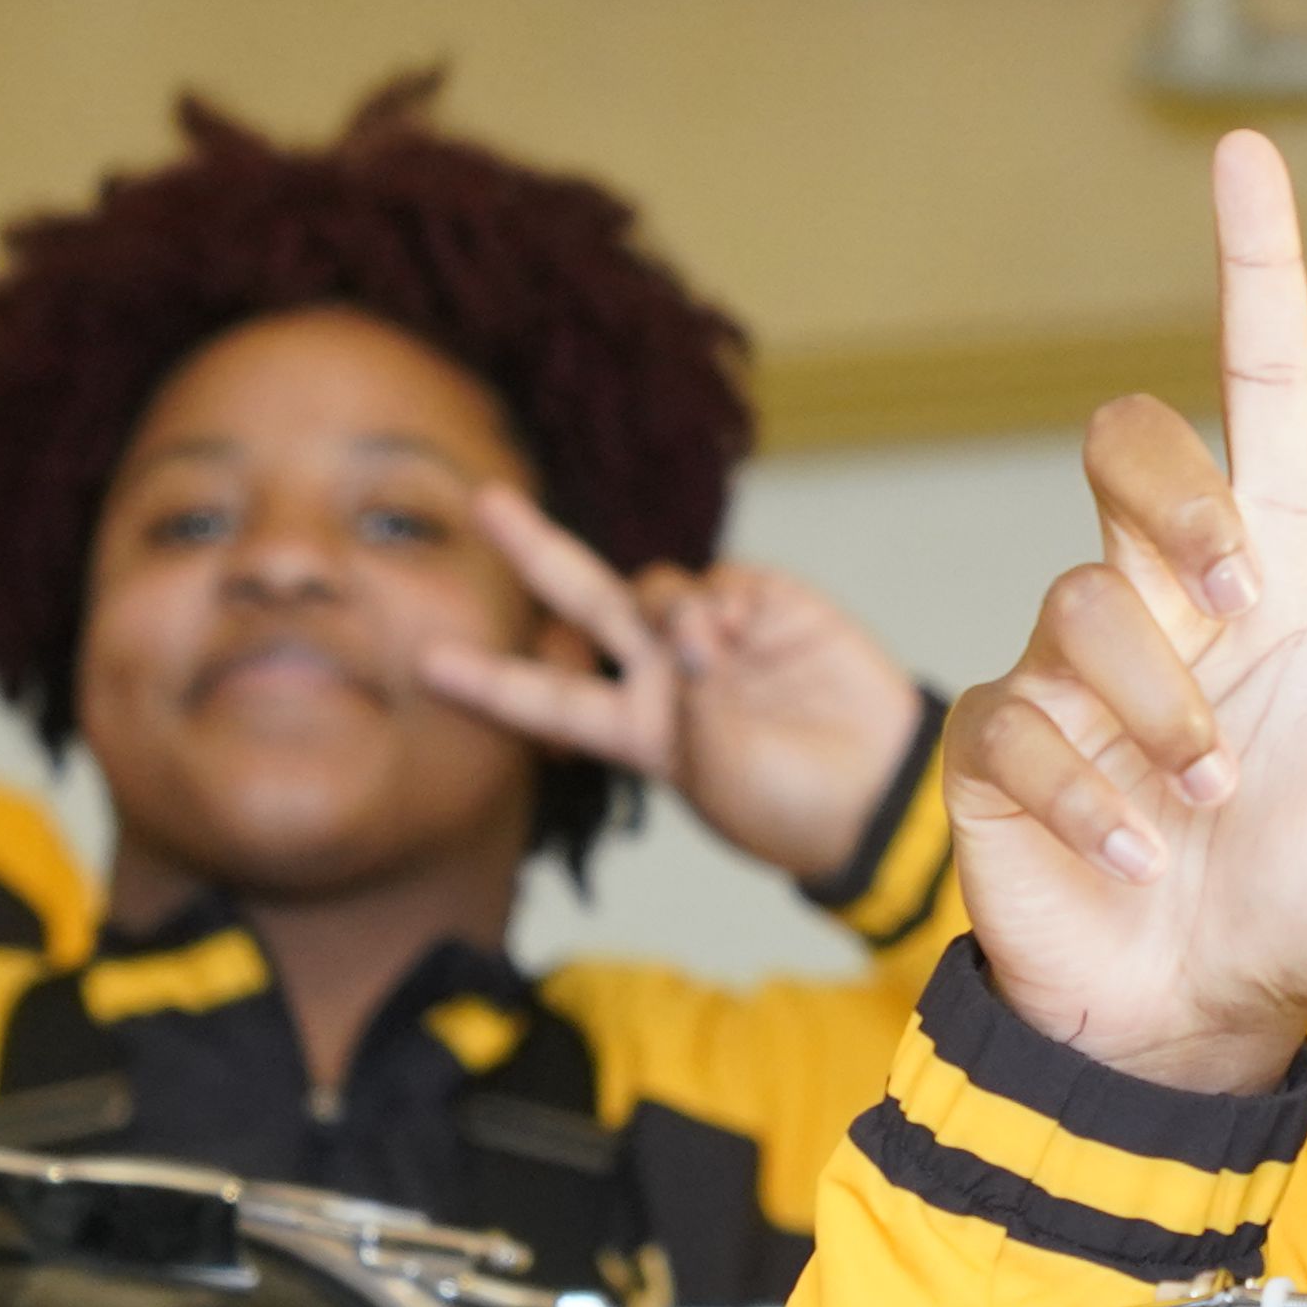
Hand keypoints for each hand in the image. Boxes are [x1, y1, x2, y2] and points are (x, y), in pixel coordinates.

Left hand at [419, 491, 927, 888]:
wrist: (879, 791)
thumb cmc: (787, 805)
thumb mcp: (711, 767)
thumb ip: (686, 688)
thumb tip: (692, 618)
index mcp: (635, 732)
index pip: (546, 700)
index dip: (488, 682)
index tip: (426, 665)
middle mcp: (662, 676)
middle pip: (582, 602)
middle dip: (535, 550)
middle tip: (484, 502)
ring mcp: (713, 636)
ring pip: (652, 585)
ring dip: (665, 609)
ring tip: (707, 655)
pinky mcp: (767, 607)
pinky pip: (717, 582)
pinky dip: (715, 605)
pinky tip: (735, 640)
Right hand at [938, 134, 1306, 1090]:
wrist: (1184, 1016)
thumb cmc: (1295, 898)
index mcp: (1278, 581)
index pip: (1262, 389)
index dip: (1256, 271)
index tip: (1248, 153)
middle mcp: (1168, 599)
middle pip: (1130, 443)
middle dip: (1178, 512)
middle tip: (1236, 618)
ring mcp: (1074, 664)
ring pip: (1084, 607)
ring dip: (1157, 717)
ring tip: (1197, 809)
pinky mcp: (1002, 741)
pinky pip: (1019, 721)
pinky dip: (1082, 796)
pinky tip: (1125, 853)